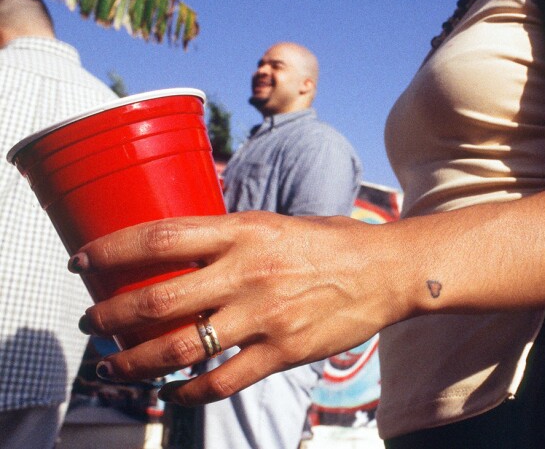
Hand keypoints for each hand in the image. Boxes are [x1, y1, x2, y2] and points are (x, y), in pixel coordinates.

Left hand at [71, 211, 400, 405]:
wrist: (388, 271)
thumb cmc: (334, 242)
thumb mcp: (278, 223)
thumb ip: (233, 235)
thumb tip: (184, 246)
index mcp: (245, 231)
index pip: (162, 236)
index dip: (113, 249)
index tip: (84, 261)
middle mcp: (248, 273)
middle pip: (158, 299)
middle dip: (110, 317)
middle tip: (91, 323)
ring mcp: (264, 316)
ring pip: (180, 349)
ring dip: (136, 362)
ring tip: (115, 366)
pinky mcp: (283, 352)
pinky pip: (222, 381)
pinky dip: (191, 392)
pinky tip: (177, 393)